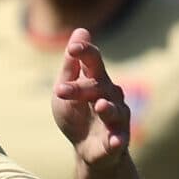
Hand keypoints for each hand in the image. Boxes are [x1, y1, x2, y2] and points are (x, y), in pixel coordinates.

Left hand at [51, 28, 131, 165]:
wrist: (86, 148)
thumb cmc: (76, 113)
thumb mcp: (66, 88)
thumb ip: (71, 64)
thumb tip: (80, 31)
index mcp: (96, 81)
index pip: (94, 62)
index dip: (85, 53)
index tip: (72, 48)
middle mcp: (111, 96)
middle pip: (99, 87)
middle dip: (80, 88)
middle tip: (59, 90)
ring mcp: (116, 118)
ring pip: (114, 111)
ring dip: (108, 109)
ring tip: (101, 105)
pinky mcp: (117, 140)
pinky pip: (119, 139)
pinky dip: (117, 139)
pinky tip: (115, 141)